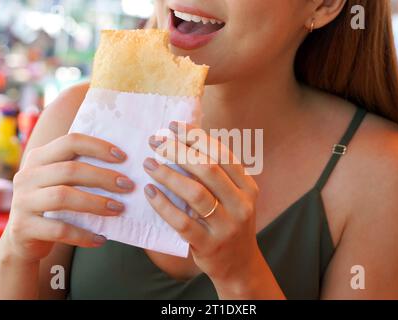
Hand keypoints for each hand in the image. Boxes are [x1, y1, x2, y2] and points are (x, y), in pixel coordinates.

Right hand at [3, 133, 134, 262]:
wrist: (22, 240)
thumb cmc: (53, 205)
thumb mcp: (60, 182)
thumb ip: (81, 169)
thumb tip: (125, 165)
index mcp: (39, 158)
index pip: (70, 142)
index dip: (98, 147)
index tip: (123, 157)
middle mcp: (27, 176)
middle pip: (70, 170)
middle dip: (104, 177)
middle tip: (128, 186)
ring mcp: (22, 201)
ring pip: (63, 197)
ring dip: (96, 203)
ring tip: (119, 209)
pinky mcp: (23, 228)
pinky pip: (59, 230)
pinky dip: (83, 235)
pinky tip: (102, 239)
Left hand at [143, 121, 265, 291]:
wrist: (239, 265)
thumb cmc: (230, 223)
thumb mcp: (234, 197)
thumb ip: (217, 174)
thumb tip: (184, 142)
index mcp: (248, 187)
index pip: (222, 154)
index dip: (197, 137)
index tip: (174, 126)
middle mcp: (242, 204)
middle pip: (208, 169)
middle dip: (179, 151)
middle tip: (156, 142)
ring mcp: (227, 226)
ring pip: (195, 193)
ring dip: (168, 175)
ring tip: (149, 164)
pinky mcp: (209, 245)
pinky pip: (182, 222)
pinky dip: (163, 205)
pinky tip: (150, 192)